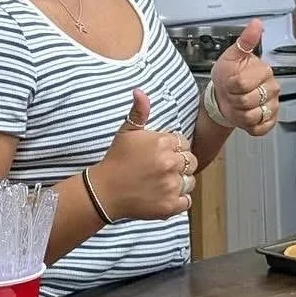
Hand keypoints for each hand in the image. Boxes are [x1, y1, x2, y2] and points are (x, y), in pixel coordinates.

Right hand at [89, 89, 197, 220]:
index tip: (161, 155)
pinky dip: (178, 200)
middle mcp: (169, 163)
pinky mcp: (169, 205)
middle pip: (191, 161)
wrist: (104, 191)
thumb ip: (138, 112)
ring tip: (161, 182)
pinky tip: (163, 195)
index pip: (184, 143)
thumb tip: (140, 92)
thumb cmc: (115, 161)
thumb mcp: (126, 132)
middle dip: (180, 165)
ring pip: (190, 181)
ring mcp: (171, 185)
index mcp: (162, 143)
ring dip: (180, 182)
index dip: (174, 149)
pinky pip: (187, 201)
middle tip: (161, 169)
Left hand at [208, 18, 280, 137]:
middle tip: (233, 93)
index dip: (231, 85)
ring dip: (239, 113)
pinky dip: (248, 126)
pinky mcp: (270, 120)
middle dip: (234, 99)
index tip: (230, 82)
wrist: (224, 94)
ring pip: (252, 116)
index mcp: (264, 71)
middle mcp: (272, 88)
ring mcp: (272, 105)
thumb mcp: (231, 56)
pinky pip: (260, 129)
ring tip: (238, 104)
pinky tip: (245, 116)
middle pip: (247, 101)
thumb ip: (244, 41)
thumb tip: (256, 23)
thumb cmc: (228, 75)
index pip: (243, 84)